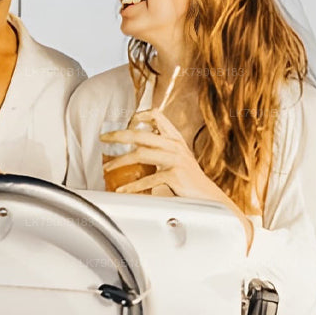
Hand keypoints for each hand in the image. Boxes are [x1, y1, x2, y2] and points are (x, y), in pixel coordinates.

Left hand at [100, 109, 253, 249]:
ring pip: (140, 153)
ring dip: (119, 161)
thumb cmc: (191, 182)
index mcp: (175, 139)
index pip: (157, 115)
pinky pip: (147, 179)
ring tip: (107, 168)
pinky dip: (132, 186)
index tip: (125, 122)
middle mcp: (175, 145)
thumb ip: (162, 151)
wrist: (211, 199)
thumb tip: (138, 150)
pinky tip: (123, 190)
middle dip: (118, 135)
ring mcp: (175, 159)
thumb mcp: (179, 160)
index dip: (140, 115)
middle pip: (141, 133)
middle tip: (104, 138)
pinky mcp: (174, 175)